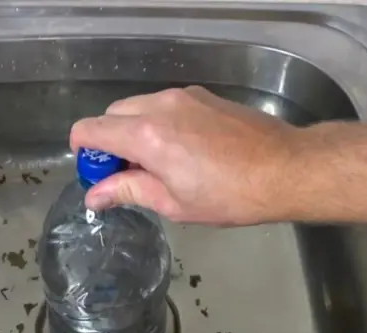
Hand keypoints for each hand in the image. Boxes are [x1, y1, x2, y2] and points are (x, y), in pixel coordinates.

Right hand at [69, 86, 310, 225]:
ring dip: (133, 131)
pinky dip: (157, 123)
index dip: (82, 151)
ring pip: (138, 107)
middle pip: (112, 115)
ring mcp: (184, 96)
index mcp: (146, 135)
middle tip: (126, 175)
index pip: (91, 130)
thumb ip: (128, 191)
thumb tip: (94, 196)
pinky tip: (181, 150)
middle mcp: (160, 106)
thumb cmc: (229, 195)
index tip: (93, 172)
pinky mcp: (203, 95)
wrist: (285, 168)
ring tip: (156, 165)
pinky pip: (164, 105)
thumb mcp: (173, 202)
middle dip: (109, 143)